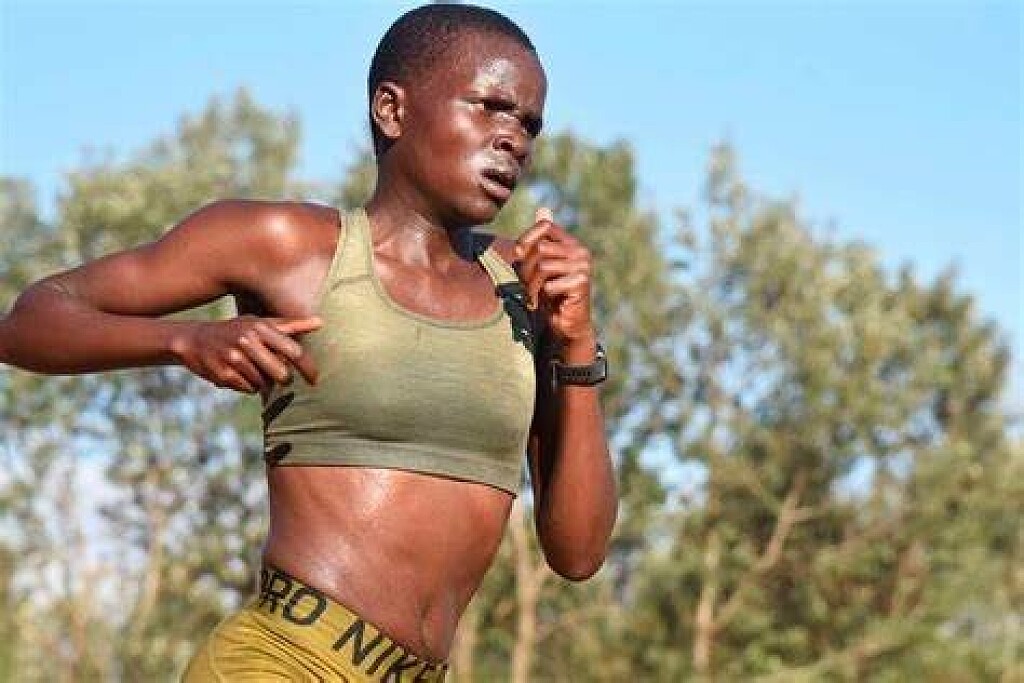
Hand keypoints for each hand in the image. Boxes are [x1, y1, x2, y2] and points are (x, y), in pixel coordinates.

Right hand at [170, 315, 320, 393]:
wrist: (194, 339)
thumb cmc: (236, 330)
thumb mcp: (259, 322)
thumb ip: (290, 325)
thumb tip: (320, 322)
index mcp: (261, 328)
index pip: (294, 351)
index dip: (308, 368)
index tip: (315, 380)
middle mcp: (248, 341)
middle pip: (281, 374)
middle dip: (282, 378)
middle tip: (277, 375)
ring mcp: (234, 358)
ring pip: (264, 384)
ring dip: (262, 381)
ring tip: (249, 368)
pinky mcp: (223, 374)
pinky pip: (249, 389)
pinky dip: (247, 386)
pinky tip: (237, 373)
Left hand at [515, 208, 595, 348]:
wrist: (565, 324)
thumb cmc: (549, 294)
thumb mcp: (539, 264)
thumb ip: (540, 240)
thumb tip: (543, 208)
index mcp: (570, 243)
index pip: (545, 226)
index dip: (527, 238)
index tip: (518, 254)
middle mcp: (580, 251)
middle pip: (540, 248)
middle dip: (526, 268)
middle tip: (525, 285)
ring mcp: (583, 267)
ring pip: (543, 267)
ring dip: (531, 285)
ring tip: (532, 295)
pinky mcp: (582, 283)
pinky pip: (550, 285)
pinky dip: (543, 296)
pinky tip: (547, 302)